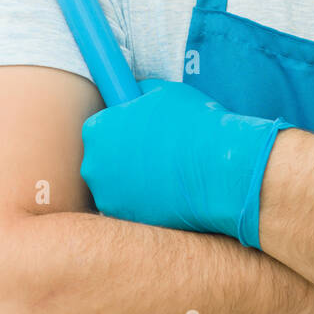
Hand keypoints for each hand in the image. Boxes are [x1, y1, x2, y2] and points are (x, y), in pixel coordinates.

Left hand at [79, 78, 292, 248]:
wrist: (219, 169)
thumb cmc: (193, 125)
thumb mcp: (163, 92)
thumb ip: (140, 96)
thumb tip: (136, 98)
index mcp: (97, 130)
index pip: (101, 127)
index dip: (122, 128)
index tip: (138, 130)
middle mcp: (93, 165)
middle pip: (103, 158)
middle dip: (124, 156)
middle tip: (155, 153)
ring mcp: (107, 196)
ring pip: (116, 185)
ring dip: (133, 180)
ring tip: (166, 172)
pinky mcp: (126, 220)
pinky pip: (130, 206)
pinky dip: (144, 201)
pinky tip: (168, 192)